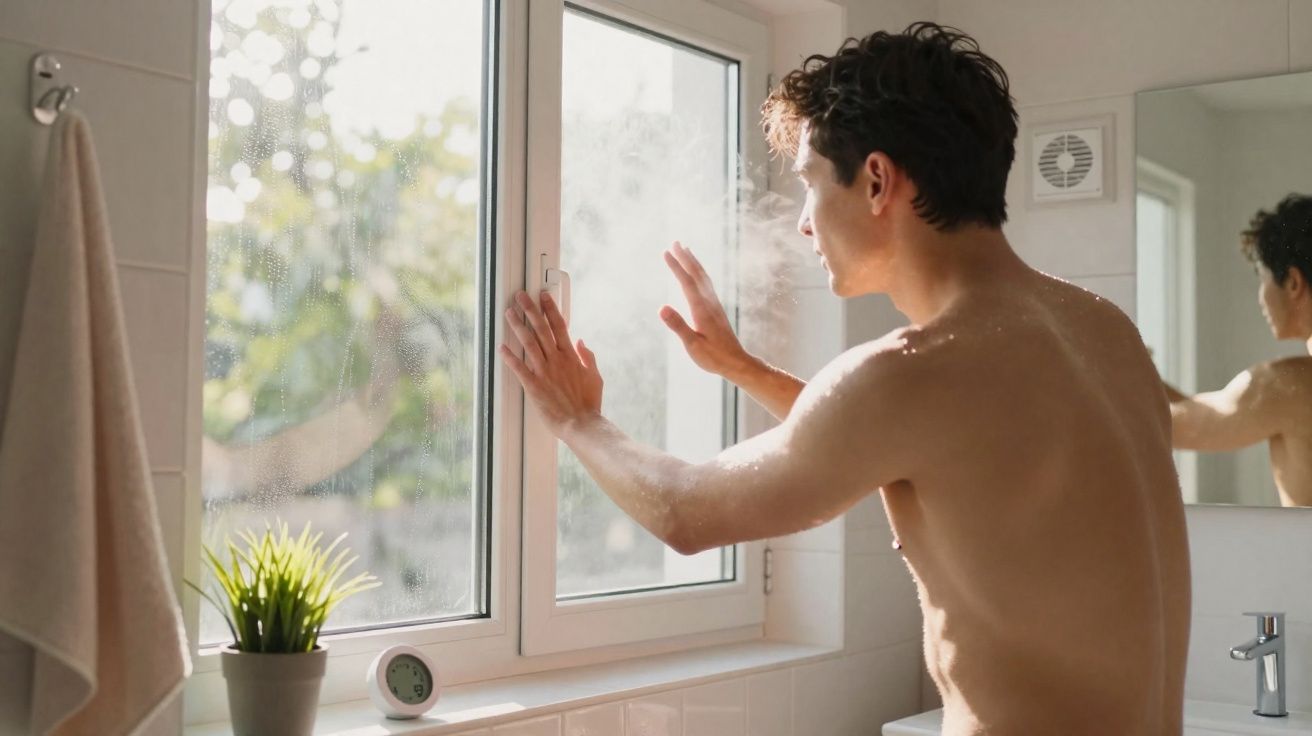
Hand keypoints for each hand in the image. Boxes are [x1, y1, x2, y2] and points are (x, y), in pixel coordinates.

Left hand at [499, 290, 602, 435]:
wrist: (582, 424)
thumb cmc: (589, 403)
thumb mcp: (595, 376)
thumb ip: (587, 357)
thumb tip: (581, 341)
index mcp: (571, 356)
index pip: (559, 326)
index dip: (550, 309)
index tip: (543, 296)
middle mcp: (557, 360)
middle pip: (541, 329)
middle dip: (530, 310)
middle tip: (520, 296)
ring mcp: (544, 372)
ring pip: (528, 343)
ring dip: (518, 326)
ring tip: (509, 313)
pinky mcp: (534, 386)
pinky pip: (519, 368)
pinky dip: (510, 357)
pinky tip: (501, 347)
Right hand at [660, 241, 752, 378]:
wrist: (736, 362)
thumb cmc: (713, 357)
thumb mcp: (692, 344)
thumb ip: (678, 325)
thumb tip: (662, 308)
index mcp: (701, 309)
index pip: (686, 283)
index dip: (676, 266)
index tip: (665, 252)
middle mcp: (709, 303)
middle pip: (696, 275)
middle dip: (685, 258)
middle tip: (675, 242)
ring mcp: (714, 305)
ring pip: (703, 277)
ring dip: (694, 262)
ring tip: (686, 250)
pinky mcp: (716, 309)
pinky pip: (707, 284)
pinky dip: (700, 273)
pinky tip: (698, 273)